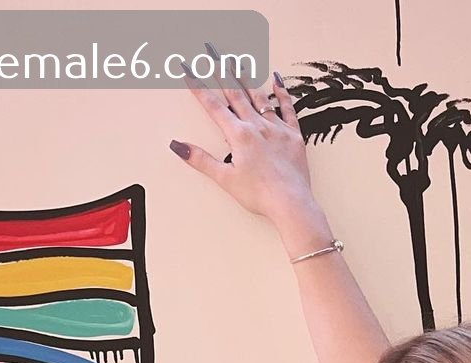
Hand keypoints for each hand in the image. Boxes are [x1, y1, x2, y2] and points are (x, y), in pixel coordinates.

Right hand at [169, 57, 315, 236]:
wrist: (292, 204)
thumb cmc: (260, 195)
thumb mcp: (225, 179)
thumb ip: (201, 159)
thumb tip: (177, 145)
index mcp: (239, 135)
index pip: (212, 105)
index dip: (197, 84)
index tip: (187, 66)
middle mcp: (257, 126)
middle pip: (234, 92)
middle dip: (219, 69)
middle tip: (209, 49)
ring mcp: (277, 128)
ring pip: (258, 96)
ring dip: (245, 76)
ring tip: (235, 59)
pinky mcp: (293, 136)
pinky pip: (287, 108)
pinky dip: (281, 93)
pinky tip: (277, 79)